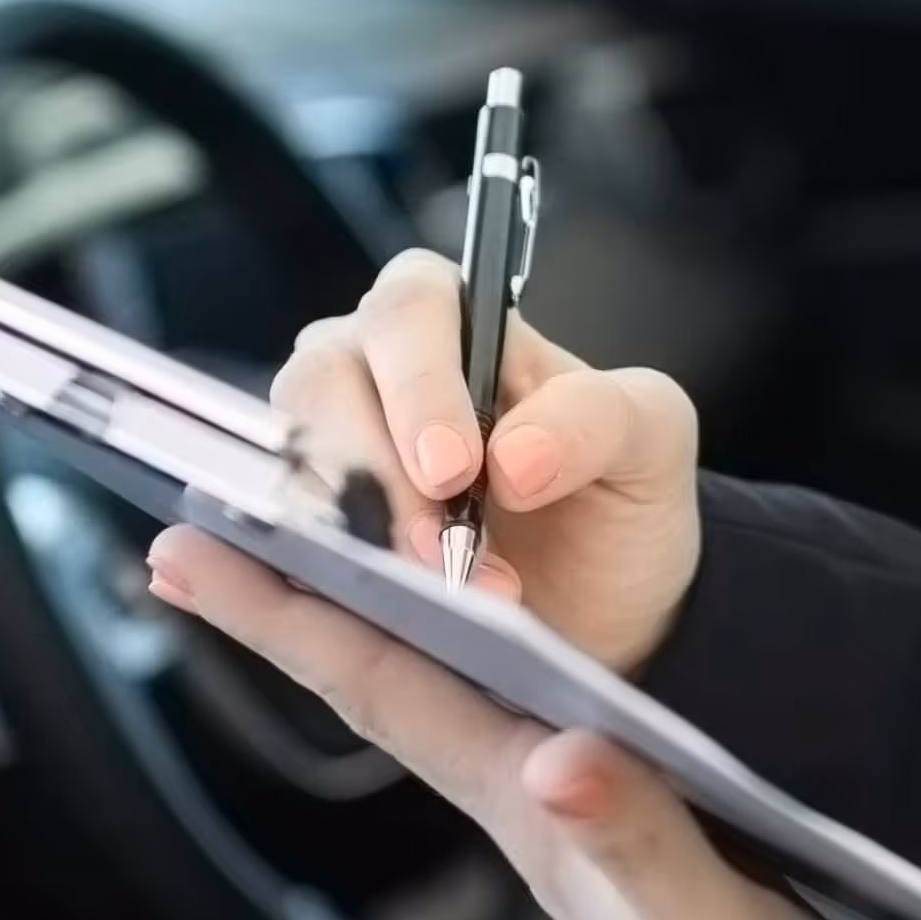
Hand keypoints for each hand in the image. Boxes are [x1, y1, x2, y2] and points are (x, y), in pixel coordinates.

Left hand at [142, 519, 908, 919]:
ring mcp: (585, 836)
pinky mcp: (640, 847)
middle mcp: (543, 818)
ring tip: (307, 573)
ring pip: (449, 709)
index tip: (187, 549)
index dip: (287, 616)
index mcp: (540, 820)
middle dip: (295, 610)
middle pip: (392, 690)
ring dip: (372, 635)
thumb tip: (559, 759)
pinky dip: (481, 675)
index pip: (388, 695)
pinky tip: (483, 663)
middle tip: (194, 532)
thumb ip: (638, 846)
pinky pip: (527, 733)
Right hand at [270, 247, 705, 673]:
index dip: (418, 379)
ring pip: (286, 457)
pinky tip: (344, 598)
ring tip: (427, 591)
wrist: (608, 613)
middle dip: (374, 470)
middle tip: (434, 551)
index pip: (410, 306)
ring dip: (347, 529)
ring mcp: (330, 453)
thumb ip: (599, 419)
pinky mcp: (309, 534)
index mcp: (462, 326)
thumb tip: (514, 455)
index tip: (454, 468)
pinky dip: (295, 566)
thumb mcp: (651, 441)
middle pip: (323, 379)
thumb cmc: (617, 500)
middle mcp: (378, 373)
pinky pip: (269, 535)